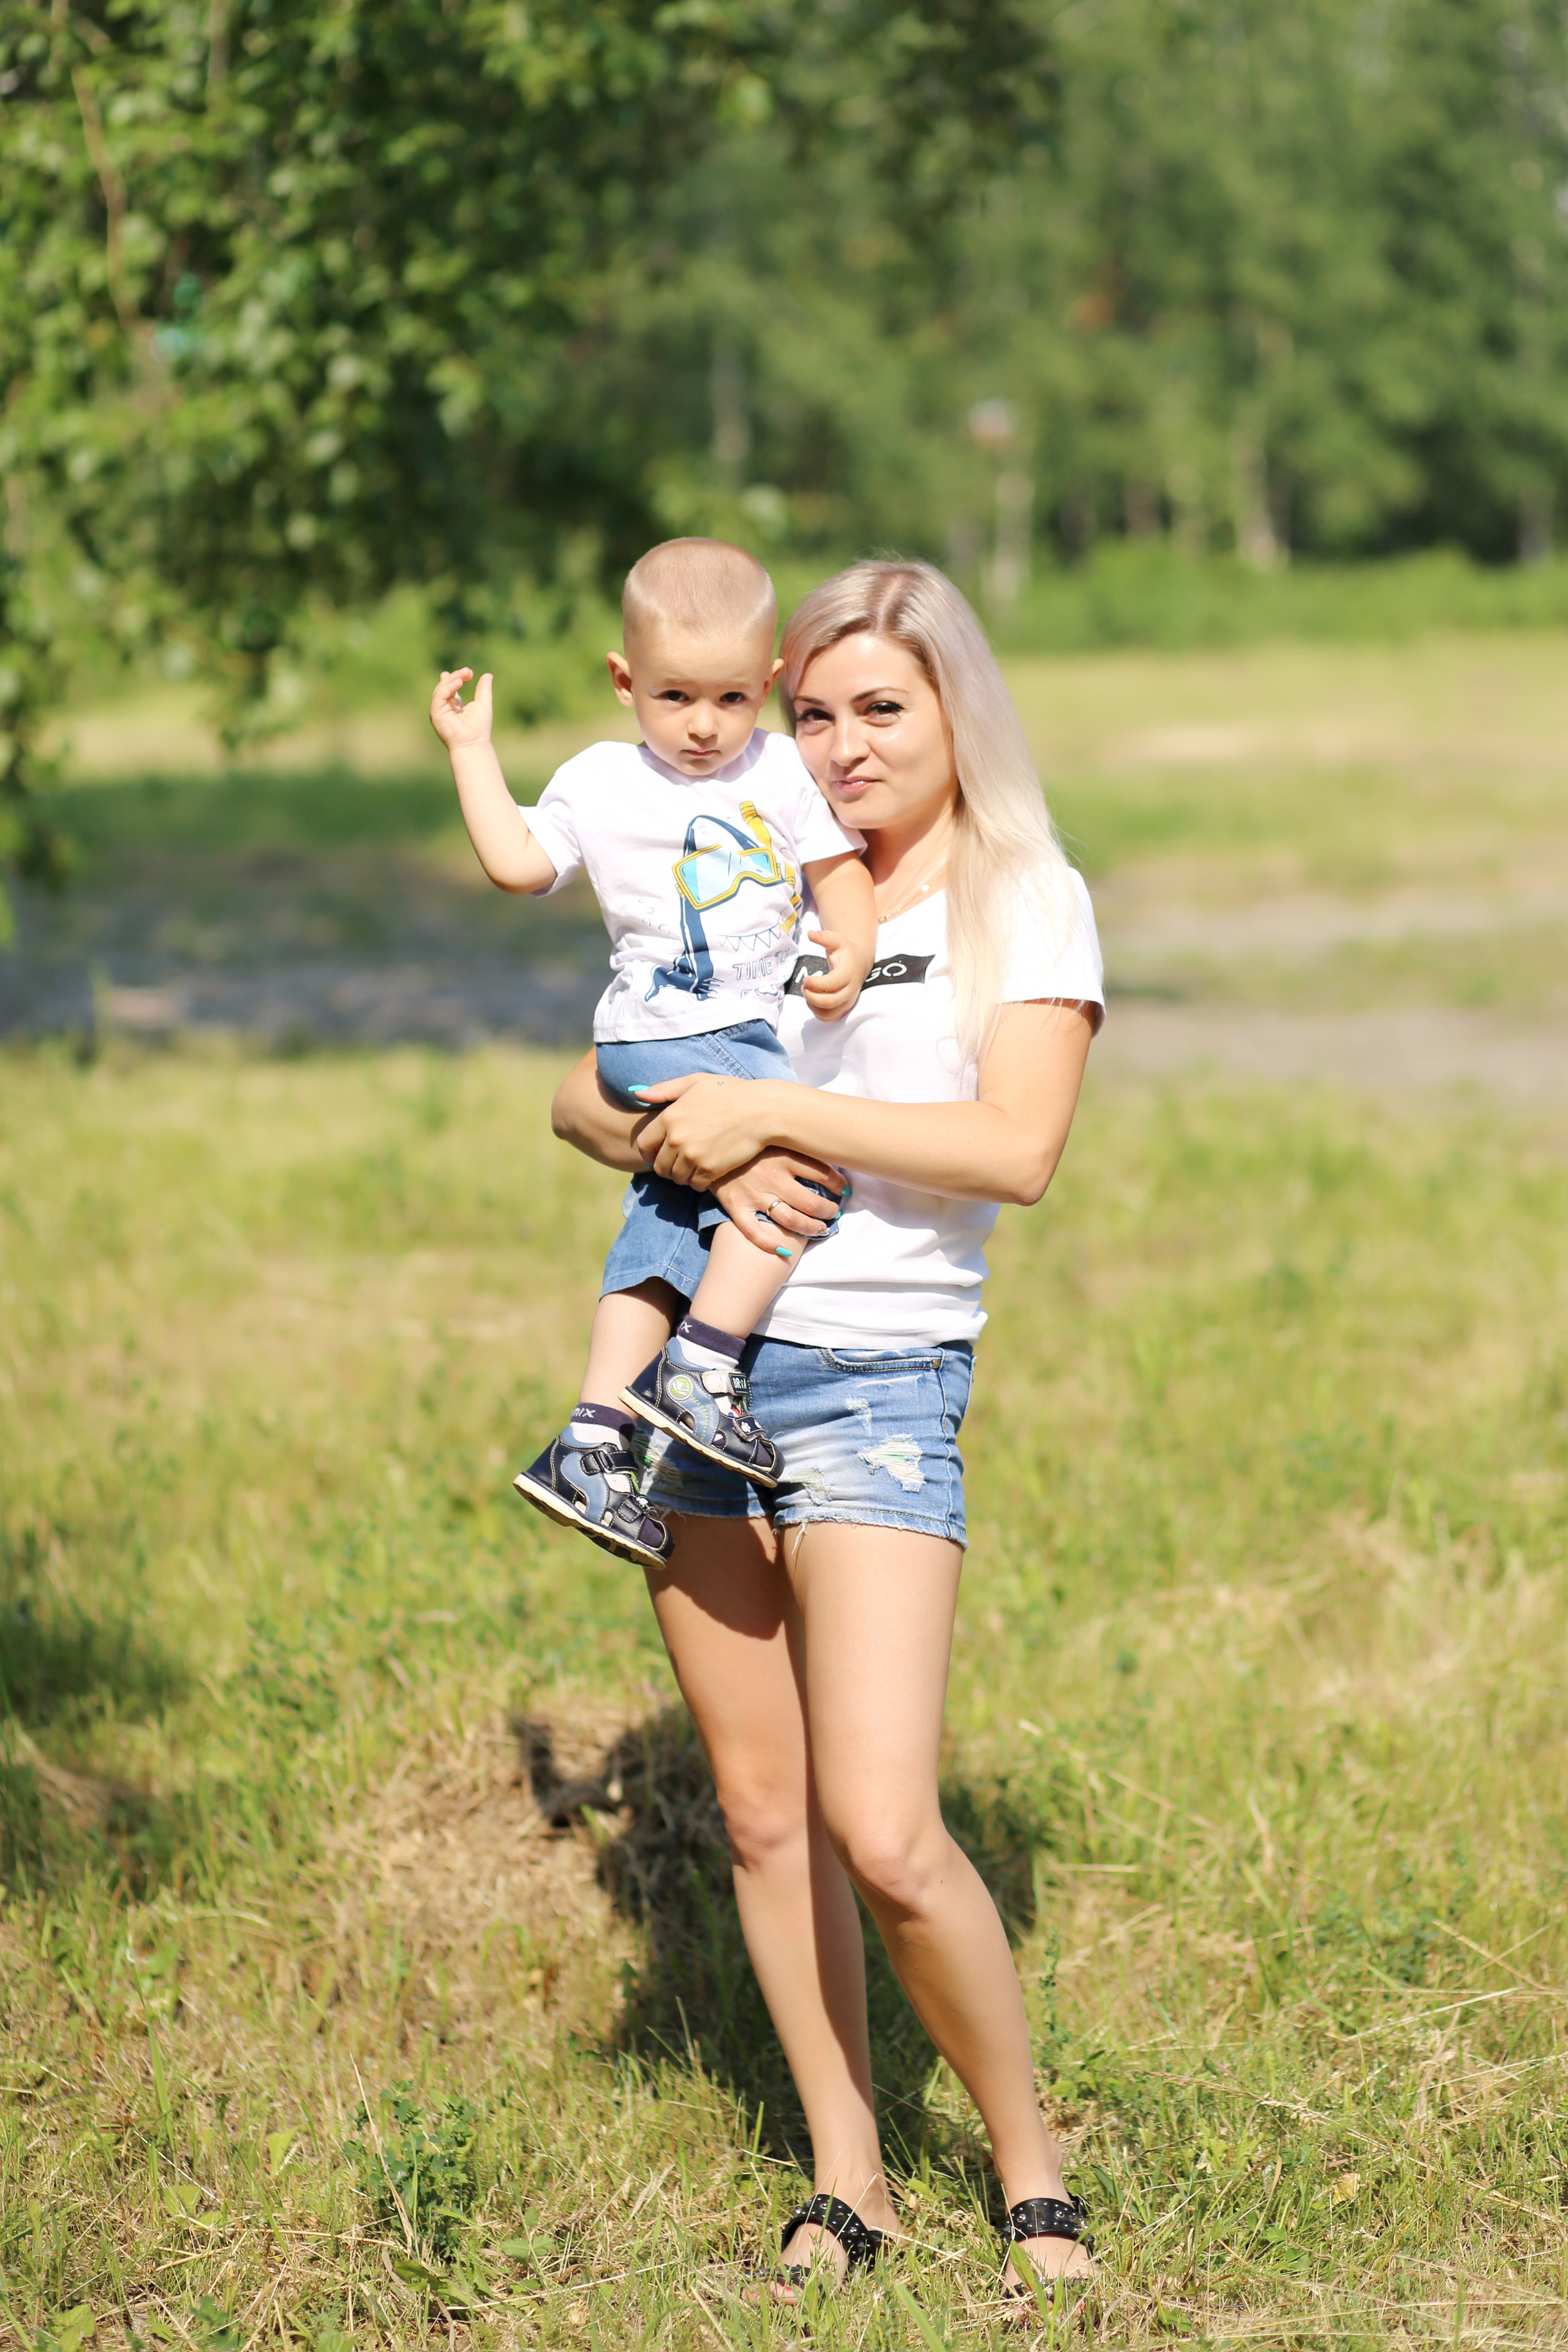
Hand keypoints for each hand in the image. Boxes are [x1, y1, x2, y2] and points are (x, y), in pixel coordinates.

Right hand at [430, 667, 493, 750]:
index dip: (453, 678)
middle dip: (456, 676)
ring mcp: (438, 710)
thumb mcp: (483, 703)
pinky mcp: (436, 713)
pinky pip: (440, 695)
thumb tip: (488, 675)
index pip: (449, 688)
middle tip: (468, 671)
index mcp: (453, 706)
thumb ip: (483, 689)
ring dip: (453, 679)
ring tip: (465, 673)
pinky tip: (459, 682)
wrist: (474, 742)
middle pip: (445, 686)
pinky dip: (448, 686)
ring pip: (441, 688)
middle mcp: (444, 708)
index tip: (466, 671)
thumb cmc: (480, 728)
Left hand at [630, 1073, 782, 1189]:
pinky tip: (707, 1172)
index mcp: (668, 1118)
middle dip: (666, 1166)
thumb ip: (664, 1089)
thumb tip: (637, 1093)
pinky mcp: (710, 1170)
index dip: (648, 1152)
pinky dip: (698, 1182)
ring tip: (693, 1167)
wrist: (761, 1111)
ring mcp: (693, 1156)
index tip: (657, 1153)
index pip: (644, 1144)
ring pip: (676, 1178)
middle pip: (658, 1166)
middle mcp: (676, 1139)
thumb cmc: (729, 1092)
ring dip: (682, 1175)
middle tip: (678, 1162)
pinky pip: (695, 1184)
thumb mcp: (694, 1082)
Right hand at [712, 1149, 849, 1252]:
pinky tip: (784, 1250)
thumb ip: (793, 1140)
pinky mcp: (735, 1206)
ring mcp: (753, 1193)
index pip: (822, 1172)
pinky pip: (754, 1232)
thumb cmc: (742, 1136)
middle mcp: (772, 1176)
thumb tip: (823, 1144)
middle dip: (828, 1211)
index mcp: (783, 1155)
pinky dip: (770, 1244)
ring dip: (810, 1228)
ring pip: (790, 1219)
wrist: (704, 1143)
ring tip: (820, 1229)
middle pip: (811, 1201)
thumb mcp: (770, 1131)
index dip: (839, 1184)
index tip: (844, 1190)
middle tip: (833, 1213)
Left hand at [800, 927, 871, 1022]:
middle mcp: (851, 990)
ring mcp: (848, 1001)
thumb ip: (824, 937)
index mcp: (849, 973)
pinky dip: (817, 1012)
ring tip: (807, 992)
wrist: (859, 962)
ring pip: (829, 1013)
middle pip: (831, 1002)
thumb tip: (810, 933)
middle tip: (804, 987)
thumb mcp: (836, 940)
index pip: (832, 984)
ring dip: (813, 1006)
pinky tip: (812, 999)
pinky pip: (829, 1018)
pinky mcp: (844, 1008)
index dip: (816, 984)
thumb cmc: (845, 951)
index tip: (805, 979)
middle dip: (812, 997)